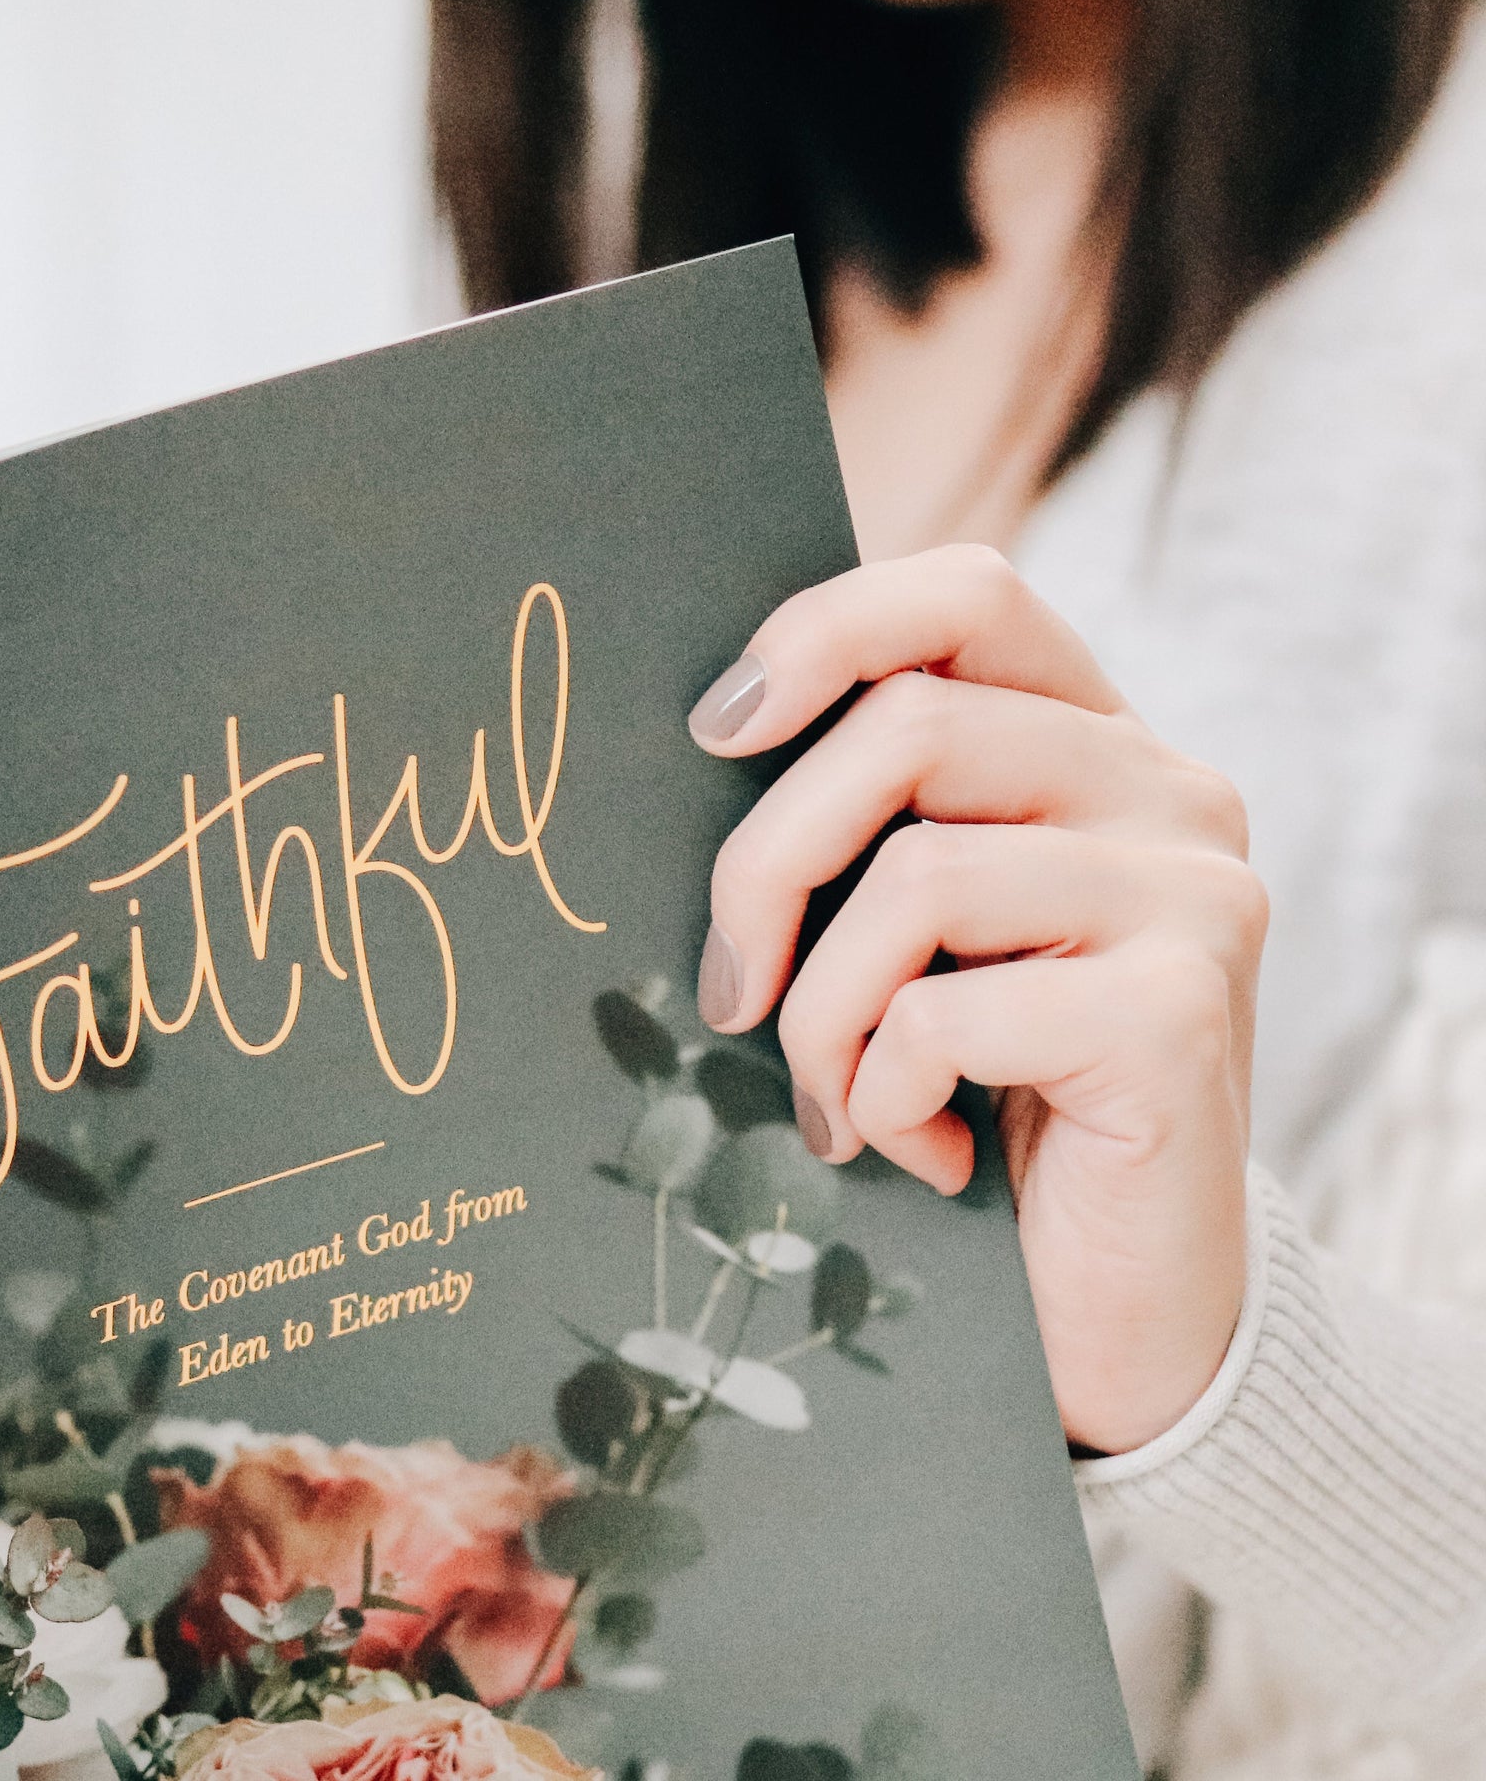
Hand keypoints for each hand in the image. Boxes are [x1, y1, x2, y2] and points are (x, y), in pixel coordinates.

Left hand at [687, 546, 1263, 1454]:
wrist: (1121, 1301)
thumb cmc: (988, 1103)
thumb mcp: (923, 941)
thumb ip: (870, 830)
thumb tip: (703, 744)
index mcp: (1099, 745)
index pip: (970, 593)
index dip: (825, 630)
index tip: (714, 730)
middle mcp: (1171, 792)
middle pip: (906, 730)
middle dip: (764, 868)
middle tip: (727, 993)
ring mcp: (1192, 897)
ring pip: (913, 878)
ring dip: (821, 1018)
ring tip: (835, 1106)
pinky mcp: (1179, 1014)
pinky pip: (944, 1013)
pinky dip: (886, 1096)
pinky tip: (925, 1155)